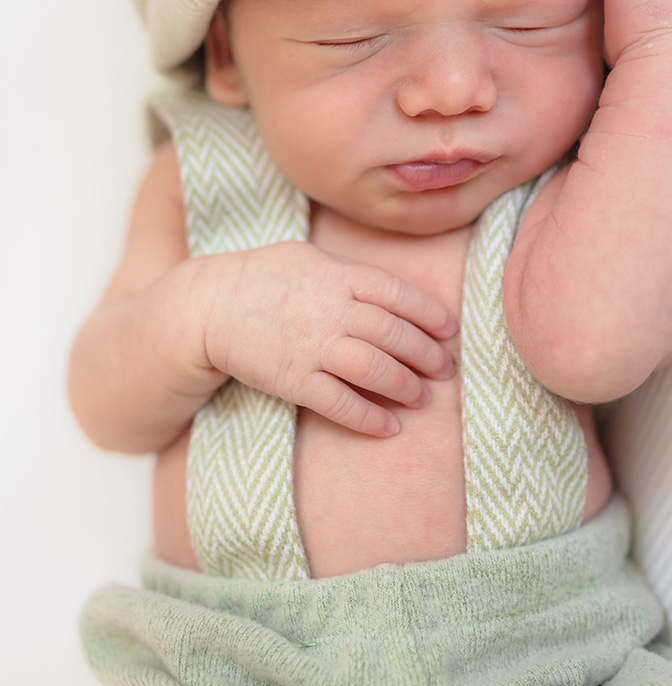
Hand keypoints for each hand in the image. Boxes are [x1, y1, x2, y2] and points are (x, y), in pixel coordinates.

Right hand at [202, 241, 457, 436]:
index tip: (449, 330)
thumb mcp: (310, 257)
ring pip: (375, 369)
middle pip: (395, 335)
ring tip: (423, 397)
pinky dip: (369, 418)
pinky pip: (340, 403)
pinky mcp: (294, 380)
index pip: (399, 296)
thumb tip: (390, 293)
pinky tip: (389, 427)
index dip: (430, 315)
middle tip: (445, 369)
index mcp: (340, 276)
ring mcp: (313, 346)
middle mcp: (332, 310)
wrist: (208, 305)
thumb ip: (350, 274)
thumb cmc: (262, 277)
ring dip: (406, 387)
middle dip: (427, 355)